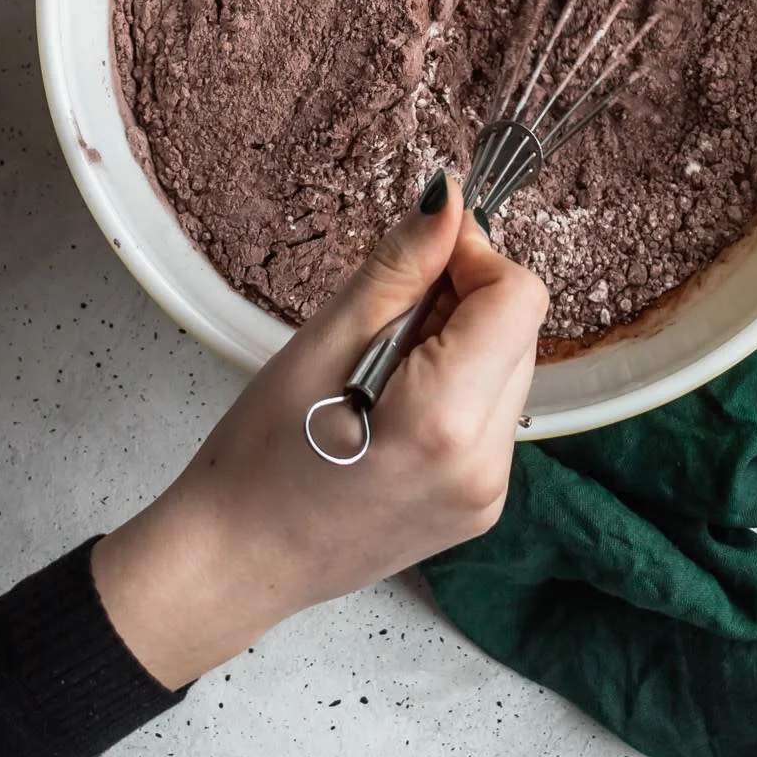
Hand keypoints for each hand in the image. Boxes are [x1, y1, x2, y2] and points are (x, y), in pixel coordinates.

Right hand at [92, 175, 547, 688]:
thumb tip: (451, 197)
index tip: (422, 256)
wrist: (236, 559)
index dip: (475, 257)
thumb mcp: (326, 338)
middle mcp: (486, 462)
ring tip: (380, 371)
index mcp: (447, 417)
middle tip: (384, 319)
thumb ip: (403, 264)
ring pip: (509, 372)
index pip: (519, 296)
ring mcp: (489, 493)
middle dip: (464, 303)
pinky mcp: (480, 509)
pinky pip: (490, 419)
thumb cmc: (262, 451)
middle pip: (519, 332)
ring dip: (460, 347)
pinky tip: (392, 410)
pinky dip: (455, 393)